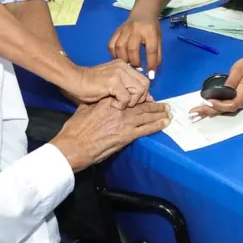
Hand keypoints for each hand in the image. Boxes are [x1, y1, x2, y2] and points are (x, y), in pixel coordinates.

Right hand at [50, 98, 170, 170]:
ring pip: (147, 115)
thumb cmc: (75, 129)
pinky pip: (146, 129)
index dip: (141, 97)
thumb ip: (95, 104)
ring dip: (159, 113)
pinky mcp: (127, 135)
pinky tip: (165, 123)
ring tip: (168, 112)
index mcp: (109, 101)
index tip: (148, 98)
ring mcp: (124, 122)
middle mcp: (119, 109)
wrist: (74, 145)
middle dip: (155, 105)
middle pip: (141, 105)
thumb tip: (99, 101)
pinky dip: (157, 125)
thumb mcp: (84, 109)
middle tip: (165, 104)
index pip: (129, 96)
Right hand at [71, 60, 150, 109]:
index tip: (136, 102)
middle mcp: (123, 67)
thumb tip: (147, 98)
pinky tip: (111, 104)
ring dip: (130, 102)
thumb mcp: (112, 84)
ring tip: (118, 104)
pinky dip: (121, 105)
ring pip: (138, 91)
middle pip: (145, 85)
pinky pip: (126, 98)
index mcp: (124, 66)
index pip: (144, 80)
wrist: (73, 80)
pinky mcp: (113, 81)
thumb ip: (128, 88)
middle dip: (139, 99)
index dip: (142, 94)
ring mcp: (119, 73)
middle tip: (127, 104)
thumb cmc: (90, 85)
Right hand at [109, 14, 162, 75]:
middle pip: (132, 49)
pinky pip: (111, 44)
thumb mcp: (159, 39)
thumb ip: (156, 55)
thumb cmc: (152, 28)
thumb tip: (152, 72)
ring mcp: (124, 29)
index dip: (151, 64)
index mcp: (150, 31)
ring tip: (128, 65)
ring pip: (120, 47)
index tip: (151, 75)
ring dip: (123, 59)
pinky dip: (114, 54)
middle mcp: (136, 29)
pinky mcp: (116, 31)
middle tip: (137, 69)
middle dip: (134, 62)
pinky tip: (119, 58)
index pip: (151, 49)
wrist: (143, 12)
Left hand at [189, 55, 242, 117]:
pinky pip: (227, 106)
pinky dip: (216, 107)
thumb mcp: (240, 69)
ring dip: (211, 111)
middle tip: (195, 111)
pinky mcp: (239, 100)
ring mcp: (242, 102)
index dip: (218, 105)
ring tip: (197, 111)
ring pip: (225, 110)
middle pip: (226, 110)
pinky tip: (207, 107)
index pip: (230, 105)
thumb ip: (231, 80)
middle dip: (210, 111)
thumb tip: (222, 90)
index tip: (207, 100)